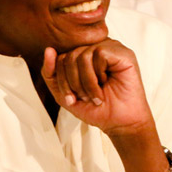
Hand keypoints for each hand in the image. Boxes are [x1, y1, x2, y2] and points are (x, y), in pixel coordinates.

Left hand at [40, 39, 154, 136]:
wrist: (120, 123)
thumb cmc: (97, 109)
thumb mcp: (65, 94)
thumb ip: (51, 74)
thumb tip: (49, 50)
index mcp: (85, 55)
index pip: (61, 58)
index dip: (61, 80)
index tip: (72, 99)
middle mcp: (97, 48)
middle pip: (69, 56)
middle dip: (73, 83)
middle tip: (86, 98)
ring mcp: (111, 48)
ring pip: (82, 55)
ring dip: (86, 82)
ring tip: (96, 95)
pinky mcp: (122, 52)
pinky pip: (99, 54)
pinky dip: (97, 76)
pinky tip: (106, 84)